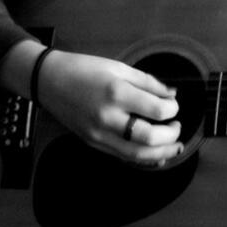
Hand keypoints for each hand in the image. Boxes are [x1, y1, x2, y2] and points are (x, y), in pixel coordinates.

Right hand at [38, 49, 181, 166]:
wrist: (49, 81)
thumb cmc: (85, 69)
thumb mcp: (120, 67)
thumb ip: (149, 82)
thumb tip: (172, 94)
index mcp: (117, 93)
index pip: (156, 110)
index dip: (172, 109)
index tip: (174, 104)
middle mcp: (108, 117)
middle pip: (149, 138)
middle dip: (170, 135)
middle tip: (177, 126)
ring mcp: (99, 134)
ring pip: (136, 154)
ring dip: (161, 153)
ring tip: (175, 147)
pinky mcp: (93, 143)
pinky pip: (122, 156)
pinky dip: (143, 159)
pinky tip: (156, 155)